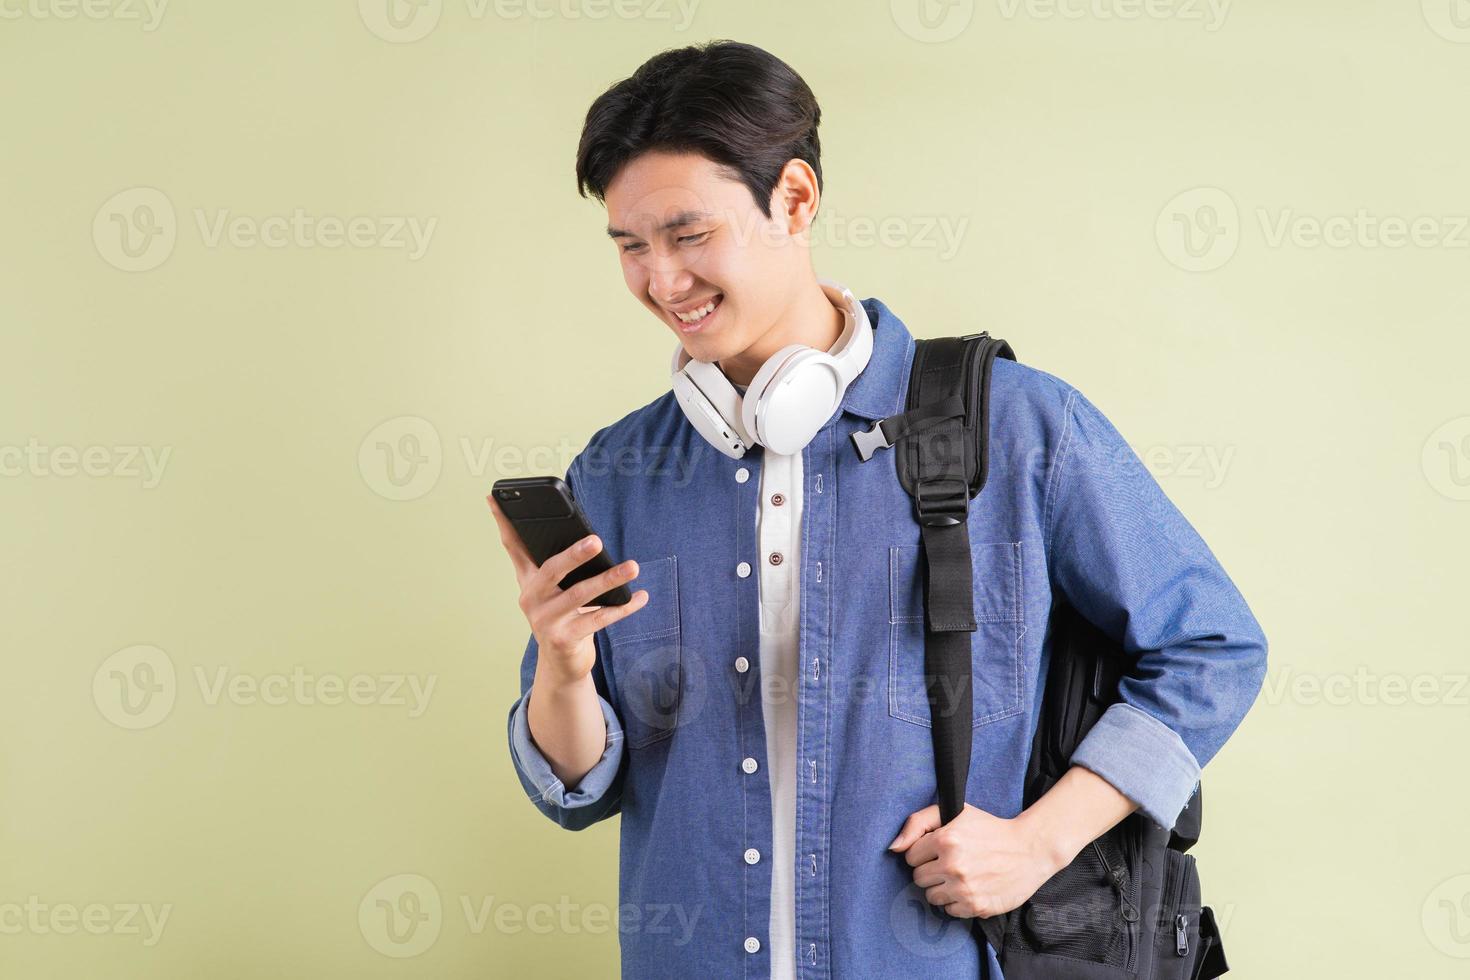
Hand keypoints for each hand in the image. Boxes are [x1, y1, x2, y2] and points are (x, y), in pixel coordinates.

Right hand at [487, 494, 647, 684]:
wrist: (561, 664)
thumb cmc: (560, 616)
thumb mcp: (551, 590)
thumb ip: (553, 561)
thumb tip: (580, 532)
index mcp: (527, 580)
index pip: (512, 546)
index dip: (503, 522)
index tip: (494, 497)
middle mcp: (531, 598)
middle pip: (552, 570)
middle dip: (574, 554)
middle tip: (596, 540)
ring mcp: (545, 621)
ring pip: (581, 595)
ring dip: (609, 580)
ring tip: (632, 567)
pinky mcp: (564, 639)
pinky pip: (598, 620)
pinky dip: (622, 607)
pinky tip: (639, 596)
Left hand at [888, 803, 1065, 919]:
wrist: (1029, 850)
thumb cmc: (989, 829)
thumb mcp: (955, 812)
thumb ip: (918, 822)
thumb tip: (893, 848)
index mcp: (945, 839)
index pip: (910, 856)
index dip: (924, 852)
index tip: (939, 849)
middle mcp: (953, 865)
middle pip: (918, 878)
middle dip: (931, 870)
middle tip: (951, 863)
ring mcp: (964, 888)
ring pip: (930, 897)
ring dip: (941, 888)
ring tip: (960, 875)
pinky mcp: (976, 906)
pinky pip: (949, 911)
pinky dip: (957, 902)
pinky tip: (971, 887)